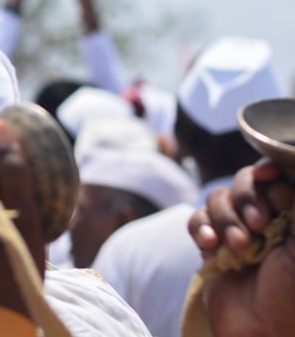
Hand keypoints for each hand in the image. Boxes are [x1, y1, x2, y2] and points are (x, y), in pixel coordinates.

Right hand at [187, 161, 294, 336]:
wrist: (263, 333)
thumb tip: (289, 161)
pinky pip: (196, 220)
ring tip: (239, 248)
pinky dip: (200, 229)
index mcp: (292, 216)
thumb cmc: (293, 294)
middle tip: (260, 225)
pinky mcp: (211, 246)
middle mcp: (267, 219)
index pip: (274, 176)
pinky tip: (211, 246)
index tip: (266, 176)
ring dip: (225, 220)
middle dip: (246, 199)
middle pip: (244, 181)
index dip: (266, 172)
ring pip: (217, 199)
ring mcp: (237, 232)